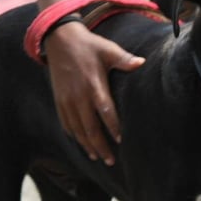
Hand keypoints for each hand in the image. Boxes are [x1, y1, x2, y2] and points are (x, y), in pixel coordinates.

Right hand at [44, 21, 144, 164]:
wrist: (59, 40)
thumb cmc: (88, 45)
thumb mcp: (107, 49)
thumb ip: (124, 59)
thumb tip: (142, 63)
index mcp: (93, 85)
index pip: (105, 111)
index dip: (112, 127)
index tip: (120, 139)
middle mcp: (78, 96)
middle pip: (90, 127)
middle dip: (100, 146)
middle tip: (110, 160)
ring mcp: (67, 100)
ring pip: (77, 129)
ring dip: (87, 145)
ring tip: (97, 157)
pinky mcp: (59, 100)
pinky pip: (66, 123)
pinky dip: (74, 135)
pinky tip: (82, 143)